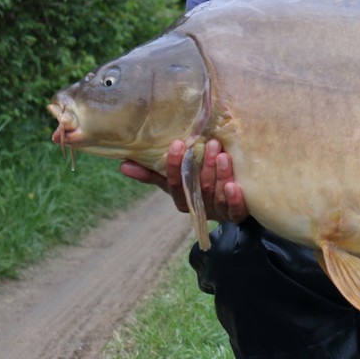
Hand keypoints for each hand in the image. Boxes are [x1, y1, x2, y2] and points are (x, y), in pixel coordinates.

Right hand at [120, 139, 248, 223]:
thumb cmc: (199, 188)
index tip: (177, 143)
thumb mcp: (177, 181)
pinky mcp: (237, 216)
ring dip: (220, 176)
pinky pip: (235, 211)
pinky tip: (235, 186)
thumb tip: (122, 164)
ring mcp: (218, 213)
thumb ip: (154, 173)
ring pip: (217, 197)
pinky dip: (234, 199)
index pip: (175, 184)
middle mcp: (199, 208)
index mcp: (183, 199)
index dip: (174, 166)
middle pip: (199, 189)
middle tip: (211, 144)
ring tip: (223, 156)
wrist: (232, 206)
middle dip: (204, 167)